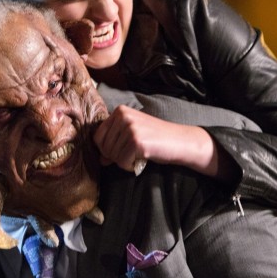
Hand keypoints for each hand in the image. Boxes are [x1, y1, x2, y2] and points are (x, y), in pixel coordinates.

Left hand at [93, 105, 228, 177]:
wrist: (179, 141)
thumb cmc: (155, 139)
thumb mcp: (132, 136)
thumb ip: (114, 143)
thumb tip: (100, 160)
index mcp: (120, 111)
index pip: (98, 136)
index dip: (105, 149)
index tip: (119, 152)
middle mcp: (123, 116)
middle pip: (103, 147)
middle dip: (115, 157)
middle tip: (132, 155)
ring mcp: (130, 128)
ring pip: (112, 156)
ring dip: (124, 161)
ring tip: (138, 155)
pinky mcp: (136, 141)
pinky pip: (122, 162)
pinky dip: (129, 166)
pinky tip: (141, 159)